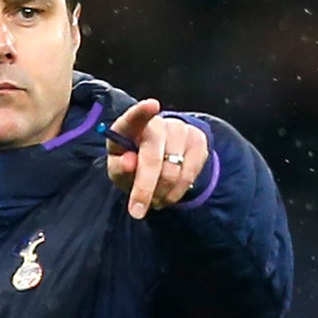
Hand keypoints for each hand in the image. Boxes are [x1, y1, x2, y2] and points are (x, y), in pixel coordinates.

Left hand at [107, 98, 208, 219]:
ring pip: (172, 170)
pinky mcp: (198, 140)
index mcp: (129, 126)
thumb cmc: (132, 164)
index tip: (152, 105)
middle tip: (136, 212)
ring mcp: (180, 129)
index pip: (133, 117)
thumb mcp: (119, 169)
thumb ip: (119, 167)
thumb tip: (129, 162)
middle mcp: (156, 123)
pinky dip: (176, 192)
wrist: (160, 162)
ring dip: (160, 193)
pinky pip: (190, 173)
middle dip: (144, 187)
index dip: (142, 111)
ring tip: (153, 200)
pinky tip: (167, 195)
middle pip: (152, 156)